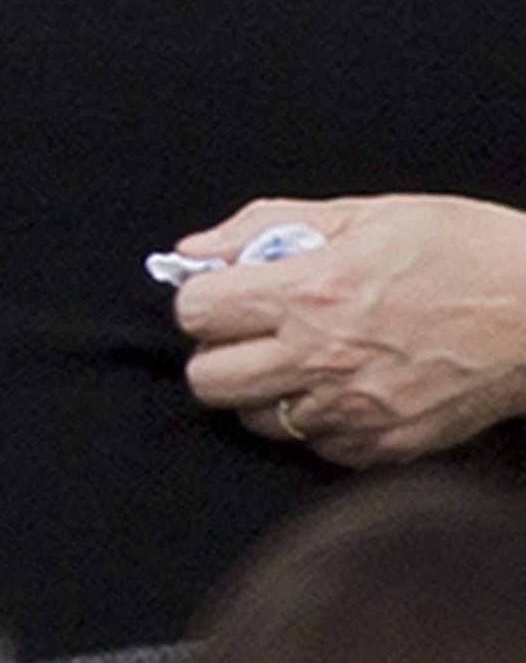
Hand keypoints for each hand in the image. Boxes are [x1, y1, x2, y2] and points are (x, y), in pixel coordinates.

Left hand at [173, 193, 525, 464]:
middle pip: (207, 380)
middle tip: (250, 332)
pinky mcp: (388, 447)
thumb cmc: (468, 251)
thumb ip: (266, 227)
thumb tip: (197, 249)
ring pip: (255, 421)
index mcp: (310, 292)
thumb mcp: (365, 214)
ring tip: (301, 359)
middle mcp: (323, 358)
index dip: (202, 299)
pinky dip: (316, 424)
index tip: (224, 292)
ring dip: (263, 391)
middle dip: (217, 352)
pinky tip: (343, 388)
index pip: (194, 312)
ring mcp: (355, 410)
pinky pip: (315, 449)